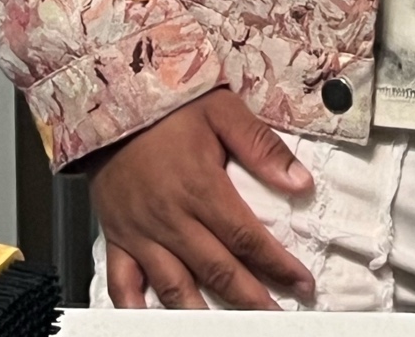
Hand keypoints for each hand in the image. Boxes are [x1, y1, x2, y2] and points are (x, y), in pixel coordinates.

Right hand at [86, 87, 316, 308]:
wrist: (112, 100)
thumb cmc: (170, 106)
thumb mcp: (224, 111)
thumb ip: (262, 147)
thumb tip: (300, 182)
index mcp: (202, 188)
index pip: (247, 238)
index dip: (277, 265)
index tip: (302, 283)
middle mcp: (172, 219)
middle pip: (217, 270)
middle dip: (252, 298)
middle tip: (277, 317)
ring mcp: (141, 233)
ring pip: (175, 286)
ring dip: (203, 314)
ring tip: (229, 330)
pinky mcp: (116, 238)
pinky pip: (122, 283)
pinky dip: (136, 309)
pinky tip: (152, 322)